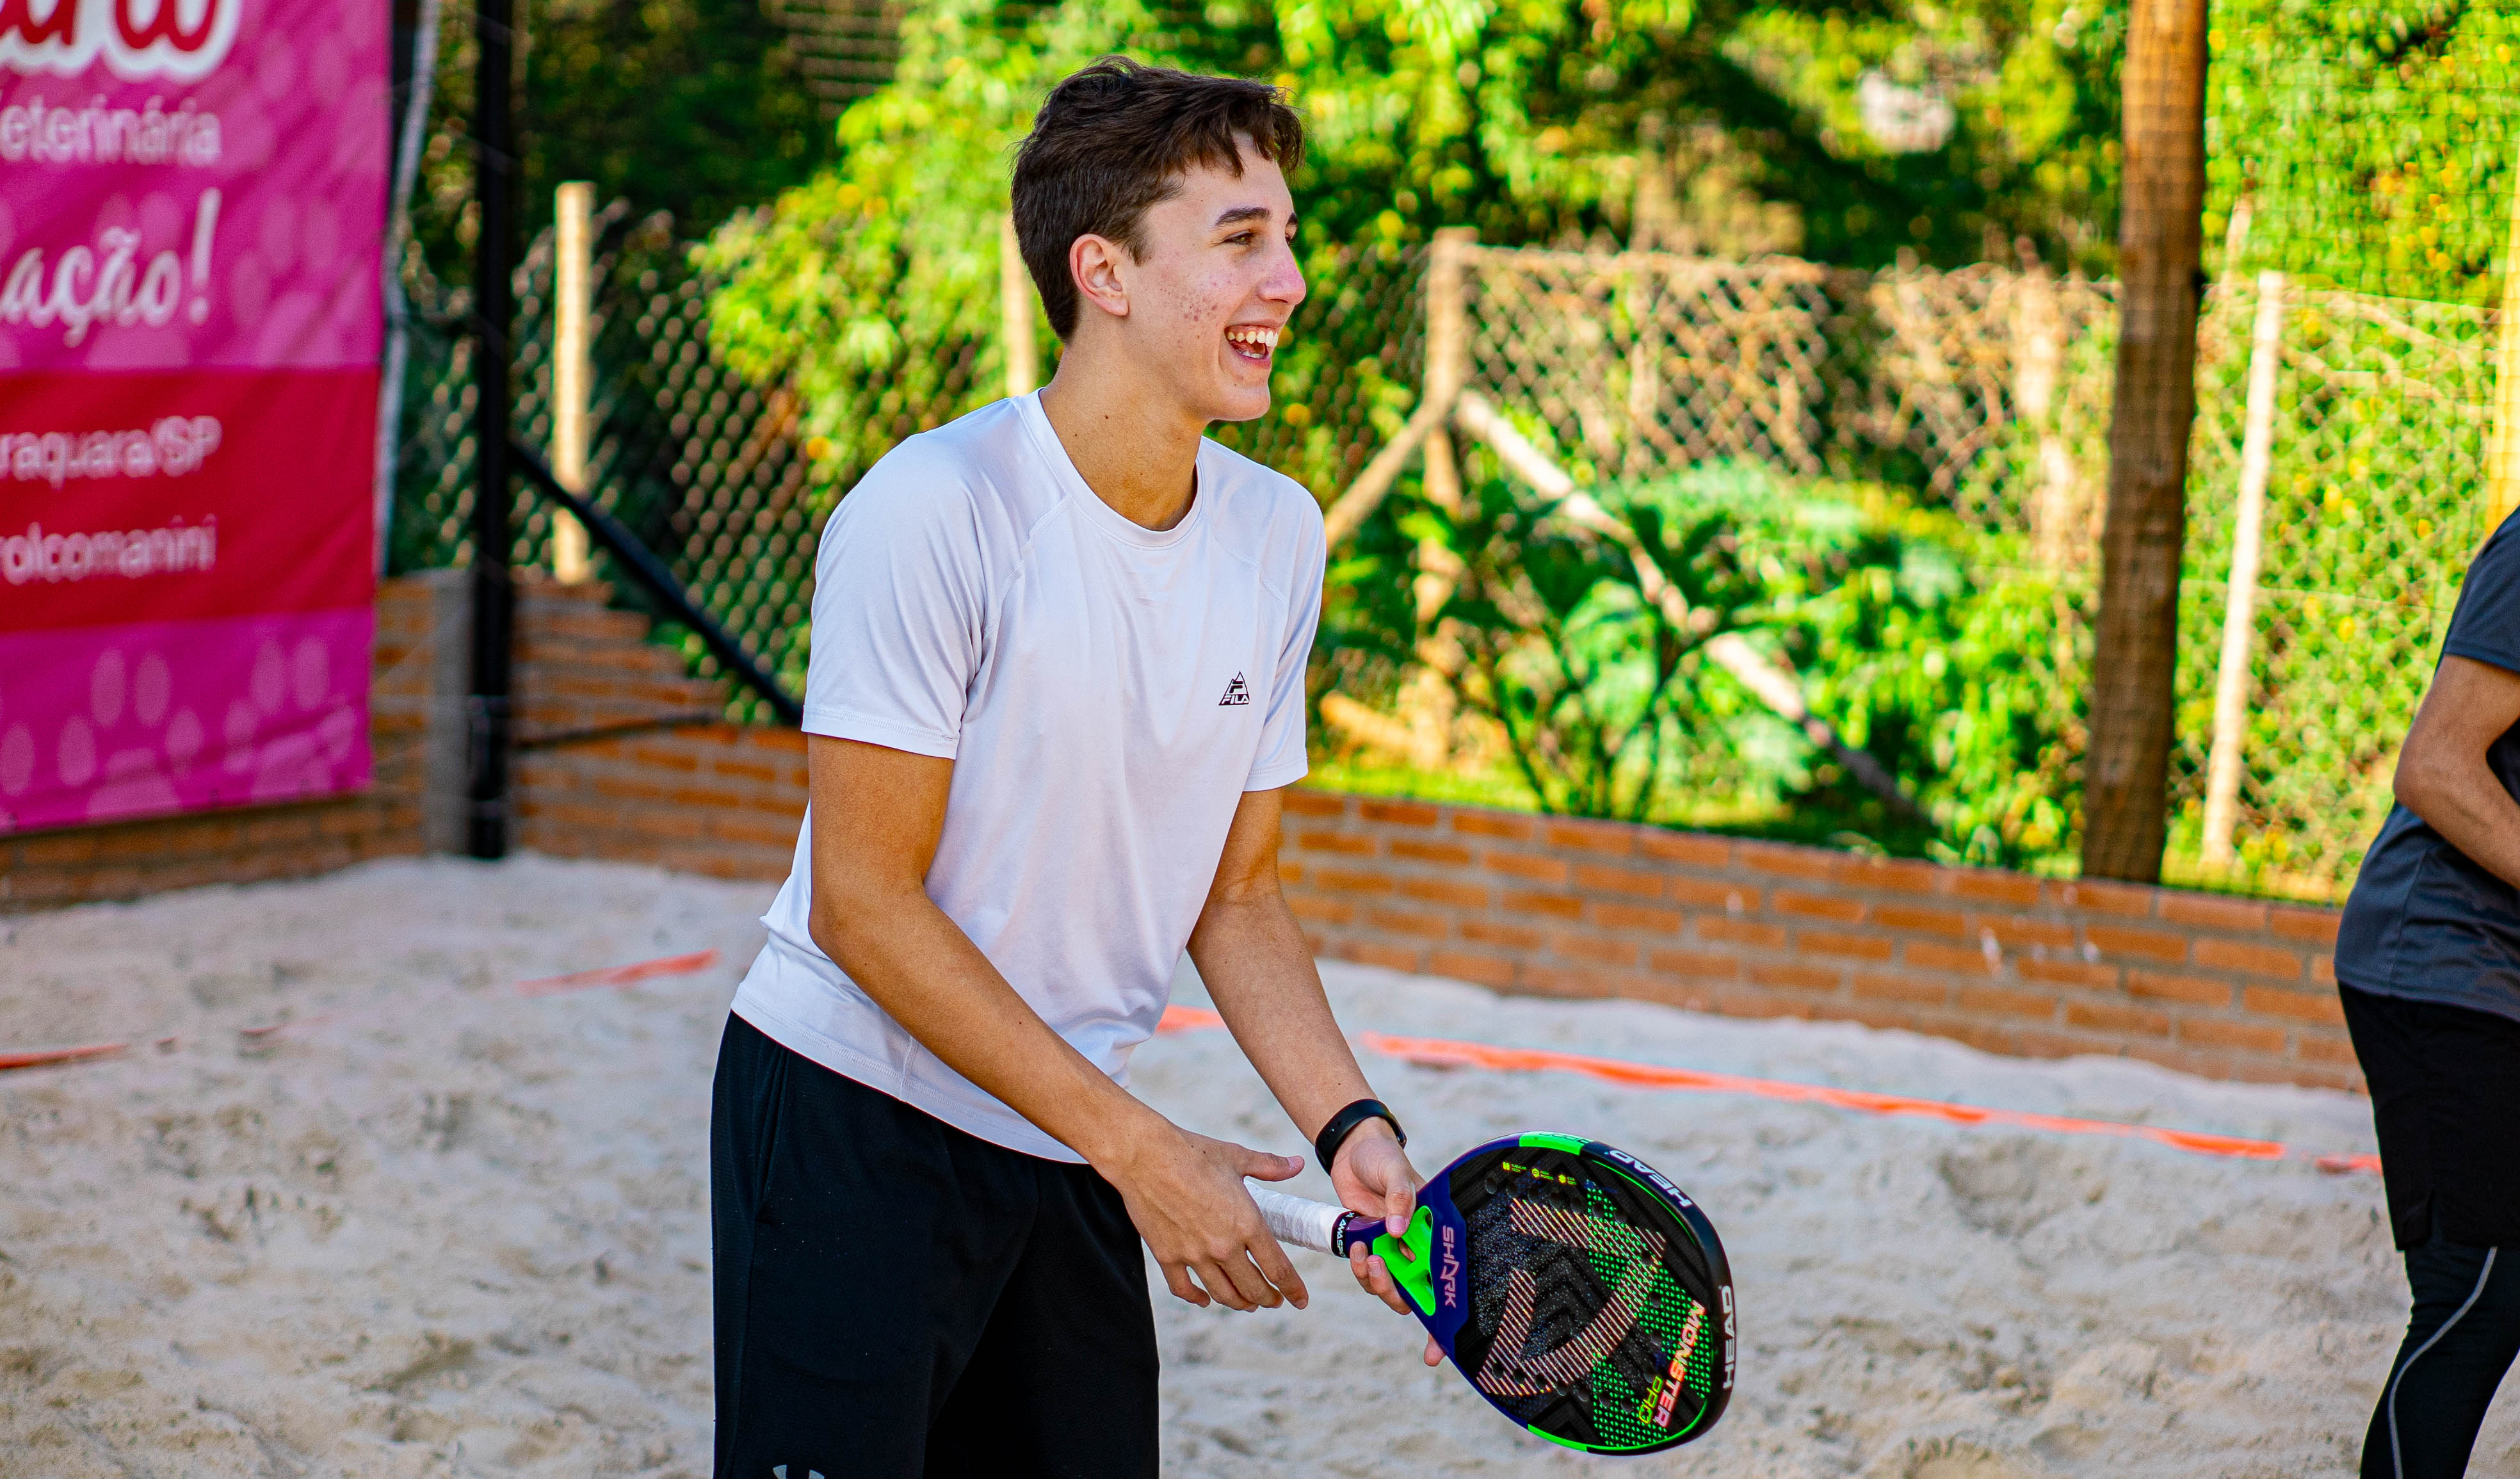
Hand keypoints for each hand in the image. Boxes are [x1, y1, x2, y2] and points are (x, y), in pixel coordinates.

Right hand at [1105, 1120, 1309, 1312]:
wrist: (1145, 1155)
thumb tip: (1298, 1164)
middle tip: (1275, 1301)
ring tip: (1248, 1304)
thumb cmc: (1192, 1152)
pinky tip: (1205, 1299)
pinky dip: (1197, 1299)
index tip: (1300, 1301)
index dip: (1293, 1290)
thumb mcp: (1237, 1158)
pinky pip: (1184, 1289)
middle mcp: (1224, 1246)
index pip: (1278, 1269)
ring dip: (1240, 1303)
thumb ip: (1270, 1166)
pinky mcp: (1167, 1256)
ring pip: (1223, 1294)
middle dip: (1269, 1299)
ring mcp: (1194, 1255)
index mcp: (1247, 1223)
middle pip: (1253, 1288)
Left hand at [1333, 1121, 1444, 1365]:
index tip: (1437, 1351)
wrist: (1353, 1149)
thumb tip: (1398, 1230)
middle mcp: (1419, 1248)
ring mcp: (1394, 1250)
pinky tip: (1357, 1249)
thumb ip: (1401, 1198)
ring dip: (1377, 1282)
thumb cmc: (1384, 1157)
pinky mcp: (1371, 1247)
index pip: (1450, 1279)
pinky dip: (1361, 1269)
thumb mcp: (1396, 1172)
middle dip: (1401, 1297)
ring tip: (1367, 1255)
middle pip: (1419, 1294)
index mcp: (1436, 1234)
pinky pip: (1368, 1274)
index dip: (1446, 1321)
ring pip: (1391, 1288)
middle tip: (1383, 1275)